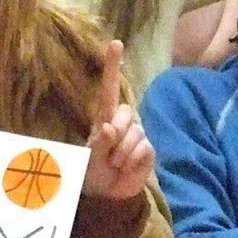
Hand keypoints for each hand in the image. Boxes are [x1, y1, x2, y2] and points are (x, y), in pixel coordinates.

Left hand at [83, 40, 153, 200]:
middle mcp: (123, 122)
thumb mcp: (88, 159)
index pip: (109, 88)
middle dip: (115, 136)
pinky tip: (126, 168)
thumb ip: (97, 143)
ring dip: (121, 155)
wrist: (108, 195)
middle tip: (107, 155)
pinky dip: (132, 162)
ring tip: (115, 165)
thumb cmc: (92, 172)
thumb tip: (109, 127)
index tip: (116, 43)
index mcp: (104, 118)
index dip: (113, 66)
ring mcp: (138, 134)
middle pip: (125, 114)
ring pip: (135, 135)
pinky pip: (144, 149)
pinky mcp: (149, 149)